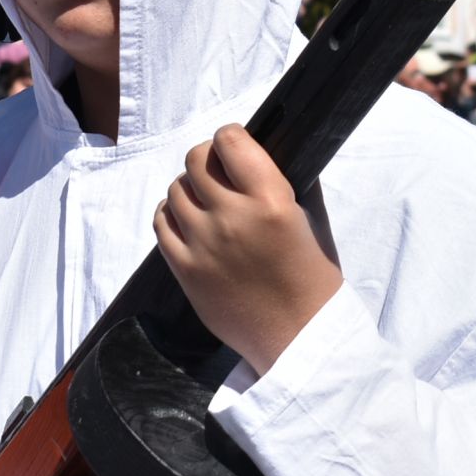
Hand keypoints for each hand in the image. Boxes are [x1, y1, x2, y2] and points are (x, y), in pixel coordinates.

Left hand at [156, 125, 342, 375]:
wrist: (298, 338)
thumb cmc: (314, 279)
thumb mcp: (314, 221)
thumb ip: (292, 183)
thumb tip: (267, 154)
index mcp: (271, 200)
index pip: (229, 141)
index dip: (231, 137)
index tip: (236, 147)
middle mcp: (232, 217)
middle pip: (196, 160)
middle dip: (208, 160)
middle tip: (220, 173)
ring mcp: (203, 244)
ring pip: (175, 190)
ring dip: (190, 188)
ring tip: (207, 203)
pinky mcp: (184, 270)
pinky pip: (161, 223)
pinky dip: (171, 214)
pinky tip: (189, 222)